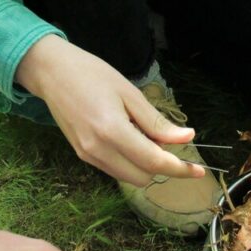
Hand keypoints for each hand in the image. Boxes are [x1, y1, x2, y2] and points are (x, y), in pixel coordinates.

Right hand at [15, 36, 204, 185]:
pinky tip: (129, 138)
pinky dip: (129, 162)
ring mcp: (88, 156)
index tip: (198, 171)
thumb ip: (157, 121)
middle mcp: (98, 151)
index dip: (180, 169)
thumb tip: (186, 138)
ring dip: (145, 165)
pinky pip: (114, 169)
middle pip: (143, 177)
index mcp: (112, 132)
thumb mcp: (129, 93)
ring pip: (128, 177)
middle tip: (164, 139)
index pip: (154, 162)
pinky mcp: (82, 155)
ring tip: (143, 134)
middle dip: (161, 166)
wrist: (52, 73)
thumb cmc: (92, 74)